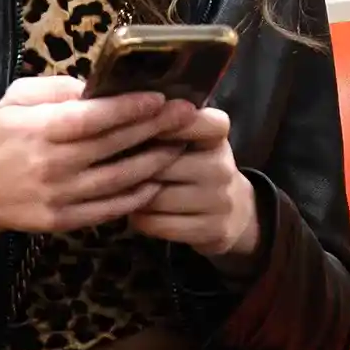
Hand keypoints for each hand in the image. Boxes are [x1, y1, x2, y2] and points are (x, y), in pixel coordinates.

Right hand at [0, 77, 199, 265]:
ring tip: (180, 143)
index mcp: (39, 130)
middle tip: (187, 113)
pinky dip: (137, 196)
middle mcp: (51, 165)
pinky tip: (157, 179)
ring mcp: (59, 197)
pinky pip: (109, 209)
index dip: (128, 108)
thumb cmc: (2, 138)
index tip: (160, 97)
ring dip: (154, 162)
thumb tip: (97, 86)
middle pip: (112, 147)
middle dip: (154, 128)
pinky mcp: (64, 221)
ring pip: (118, 180)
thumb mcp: (15, 100)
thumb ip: (56, 88)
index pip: (91, 119)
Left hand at [129, 107, 260, 270]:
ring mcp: (220, 200)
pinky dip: (141, 220)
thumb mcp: (194, 139)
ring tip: (125, 191)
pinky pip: (158, 225)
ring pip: (155, 198)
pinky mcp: (213, 230)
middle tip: (113, 166)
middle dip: (133, 167)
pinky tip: (140, 213)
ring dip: (133, 196)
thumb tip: (120, 118)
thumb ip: (166, 125)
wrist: (235, 211)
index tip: (133, 126)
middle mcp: (221, 165)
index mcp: (217, 134)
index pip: (189, 120)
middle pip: (160, 164)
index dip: (159, 124)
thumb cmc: (200, 166)